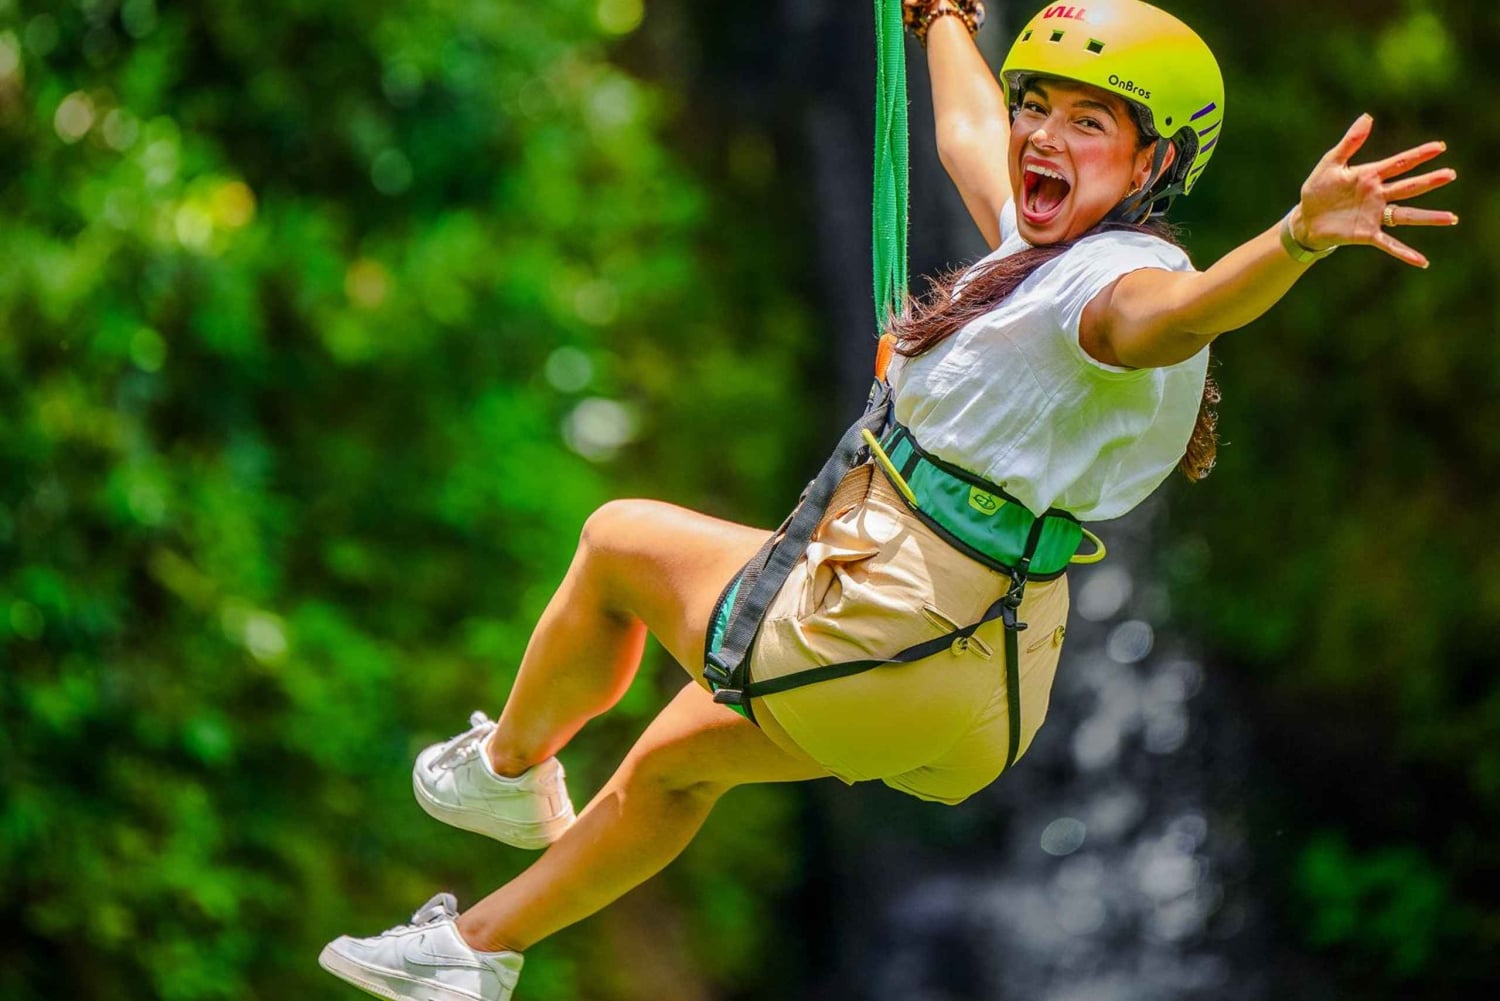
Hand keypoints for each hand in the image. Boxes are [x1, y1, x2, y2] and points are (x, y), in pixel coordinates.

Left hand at [1291, 113, 1457, 267]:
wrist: (1305, 219)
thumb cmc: (1317, 190)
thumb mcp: (1330, 164)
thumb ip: (1349, 143)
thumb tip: (1367, 117)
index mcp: (1370, 176)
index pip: (1399, 163)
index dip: (1419, 155)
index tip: (1440, 147)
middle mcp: (1378, 195)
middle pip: (1408, 187)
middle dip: (1429, 181)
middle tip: (1450, 174)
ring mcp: (1374, 216)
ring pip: (1406, 215)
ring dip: (1428, 217)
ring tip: (1451, 218)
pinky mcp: (1366, 234)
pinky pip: (1389, 243)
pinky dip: (1404, 252)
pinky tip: (1421, 261)